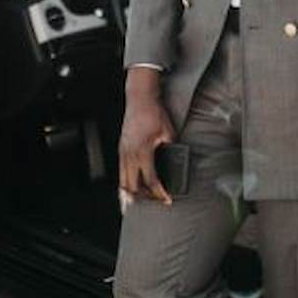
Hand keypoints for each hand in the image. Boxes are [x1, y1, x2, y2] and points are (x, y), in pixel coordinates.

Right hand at [119, 84, 176, 204]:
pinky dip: (127, 182)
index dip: (159, 193)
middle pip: (133, 186)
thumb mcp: (168, 133)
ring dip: (134, 191)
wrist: (140, 99)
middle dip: (146, 196)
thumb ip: (171, 149)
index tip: (167, 199)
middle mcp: (129, 154)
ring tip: (146, 195)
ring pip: (123, 181)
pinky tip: (134, 185)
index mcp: (143, 151)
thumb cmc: (154, 113)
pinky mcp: (121, 148)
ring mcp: (123, 151)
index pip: (150, 180)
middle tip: (157, 199)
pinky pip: (121, 172)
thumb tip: (176, 162)